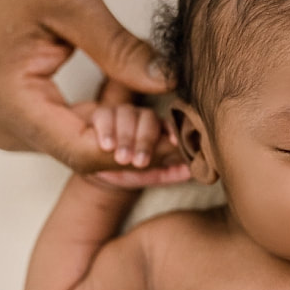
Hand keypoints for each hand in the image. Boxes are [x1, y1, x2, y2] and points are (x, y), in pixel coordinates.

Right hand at [0, 0, 171, 170]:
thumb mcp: (76, 4)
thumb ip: (121, 50)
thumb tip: (166, 83)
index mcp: (11, 103)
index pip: (84, 152)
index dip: (135, 153)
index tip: (177, 140)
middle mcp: (6, 126)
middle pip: (84, 158)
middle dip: (136, 150)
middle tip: (183, 136)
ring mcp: (11, 125)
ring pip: (81, 152)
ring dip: (125, 142)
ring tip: (170, 128)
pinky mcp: (22, 118)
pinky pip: (72, 136)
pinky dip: (108, 130)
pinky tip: (142, 119)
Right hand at [73, 88, 189, 189]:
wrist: (97, 169)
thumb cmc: (129, 170)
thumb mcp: (150, 176)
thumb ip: (171, 173)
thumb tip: (192, 171)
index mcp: (158, 130)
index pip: (170, 125)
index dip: (173, 132)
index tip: (174, 144)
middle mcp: (142, 118)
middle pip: (148, 119)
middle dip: (144, 141)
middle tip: (139, 162)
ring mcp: (122, 113)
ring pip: (127, 114)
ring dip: (125, 137)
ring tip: (121, 158)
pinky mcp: (101, 114)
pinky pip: (105, 114)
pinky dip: (106, 130)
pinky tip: (107, 145)